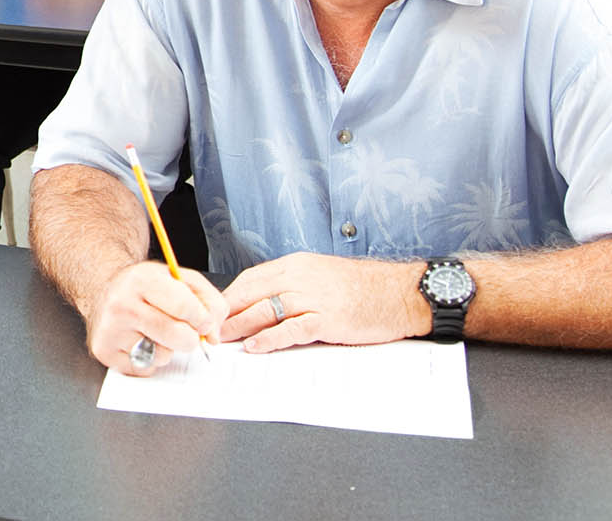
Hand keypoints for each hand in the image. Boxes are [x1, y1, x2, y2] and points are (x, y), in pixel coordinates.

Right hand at [89, 260, 226, 375]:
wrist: (104, 290)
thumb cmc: (144, 286)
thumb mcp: (179, 278)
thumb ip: (208, 300)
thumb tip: (213, 335)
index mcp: (141, 280)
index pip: (184, 307)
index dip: (203, 319)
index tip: (204, 322)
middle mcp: (122, 304)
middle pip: (178, 336)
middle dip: (190, 337)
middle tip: (183, 329)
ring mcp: (111, 331)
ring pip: (162, 355)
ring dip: (167, 348)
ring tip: (154, 331)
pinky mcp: (106, 352)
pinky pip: (146, 368)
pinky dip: (150, 359)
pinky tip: (140, 341)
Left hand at [219, 253, 427, 352]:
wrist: (401, 293)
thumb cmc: (365, 288)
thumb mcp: (323, 275)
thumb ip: (295, 284)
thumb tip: (266, 301)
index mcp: (297, 265)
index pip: (251, 278)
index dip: (230, 297)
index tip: (215, 311)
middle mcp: (301, 277)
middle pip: (251, 293)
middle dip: (227, 313)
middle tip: (210, 329)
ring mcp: (313, 298)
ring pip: (264, 310)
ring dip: (240, 327)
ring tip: (224, 340)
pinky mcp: (327, 319)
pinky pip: (290, 329)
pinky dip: (269, 339)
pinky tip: (256, 346)